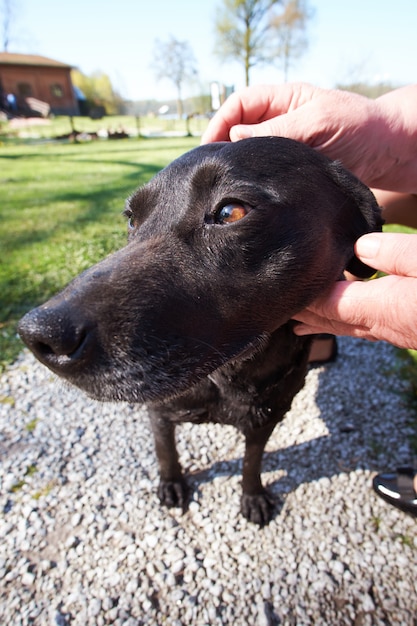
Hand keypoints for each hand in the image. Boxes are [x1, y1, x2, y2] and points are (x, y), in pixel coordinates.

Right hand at [202, 83, 416, 191]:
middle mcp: (277, 124)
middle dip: (222, 151)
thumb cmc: (358, 127)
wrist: (387, 153)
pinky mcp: (289, 173)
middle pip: (237, 133)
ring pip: (249, 159)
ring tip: (225, 190)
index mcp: (280, 102)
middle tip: (211, 175)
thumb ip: (277, 128)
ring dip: (238, 171)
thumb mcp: (317, 121)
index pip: (237, 106)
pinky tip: (248, 199)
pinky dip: (254, 187)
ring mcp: (282, 150)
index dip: (218, 124)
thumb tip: (235, 138)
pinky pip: (264, 177)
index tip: (208, 149)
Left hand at [293, 233, 416, 349]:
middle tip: (280, 309)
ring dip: (323, 323)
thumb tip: (360, 246)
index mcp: (383, 307)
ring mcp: (397, 332)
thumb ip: (394, 253)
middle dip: (305, 315)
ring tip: (302, 322)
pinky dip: (346, 323)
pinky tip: (348, 319)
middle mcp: (385, 326)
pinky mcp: (408, 332)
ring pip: (349, 328)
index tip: (283, 288)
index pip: (329, 304)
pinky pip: (366, 329)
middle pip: (332, 322)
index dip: (305, 297)